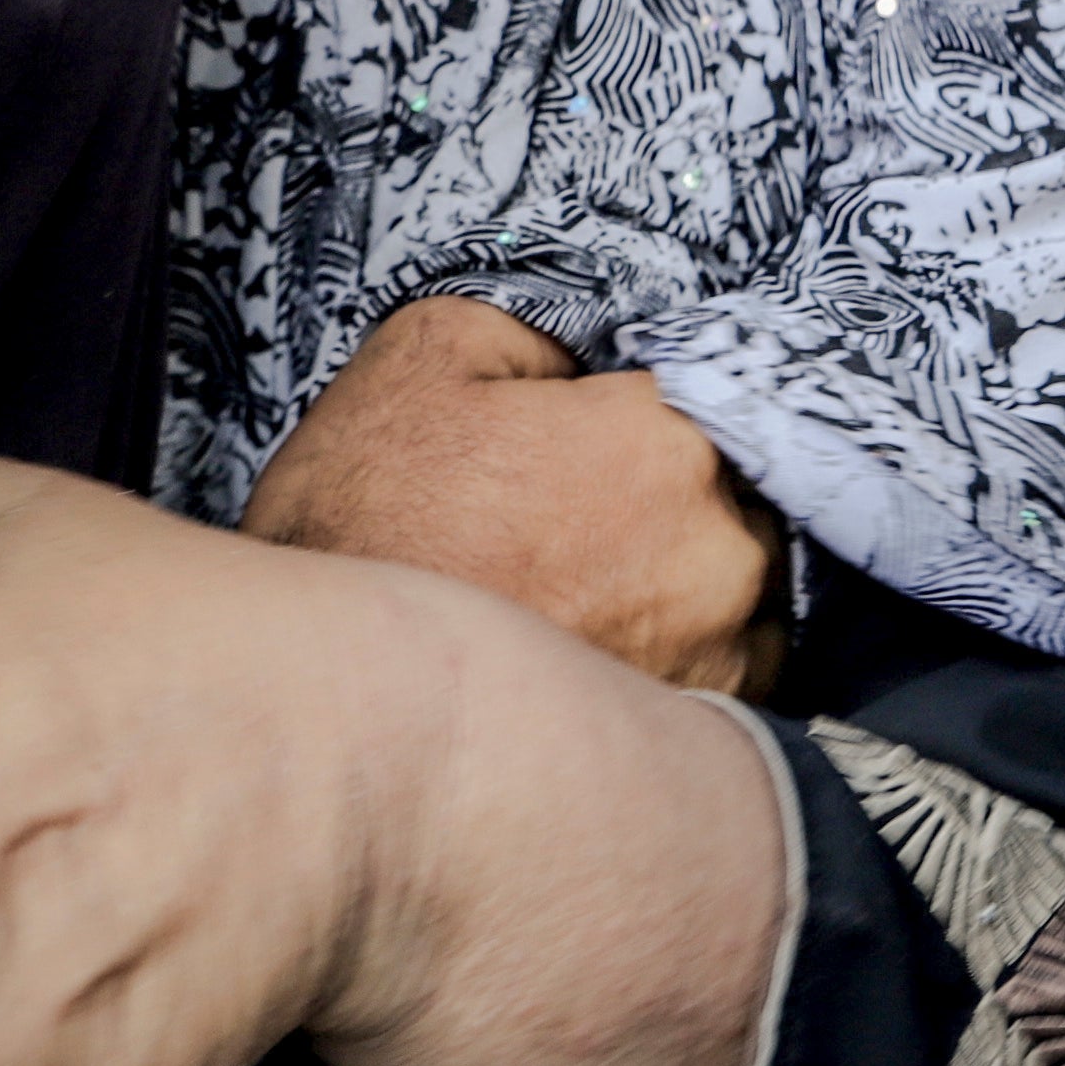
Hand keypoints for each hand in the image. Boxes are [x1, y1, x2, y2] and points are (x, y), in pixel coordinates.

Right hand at [243, 297, 776, 692]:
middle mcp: (720, 553)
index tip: (586, 451)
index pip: (699, 399)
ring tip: (582, 601)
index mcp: (666, 442)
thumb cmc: (363, 520)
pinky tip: (598, 658)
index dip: (638, 422)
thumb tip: (594, 360)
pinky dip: (679, 662)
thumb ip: (547, 330)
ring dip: (685, 587)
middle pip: (730, 497)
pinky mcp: (697, 735)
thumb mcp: (428, 352)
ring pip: (740, 590)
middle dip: (667, 505)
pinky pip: (730, 675)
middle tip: (572, 530)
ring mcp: (718, 656)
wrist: (324, 692)